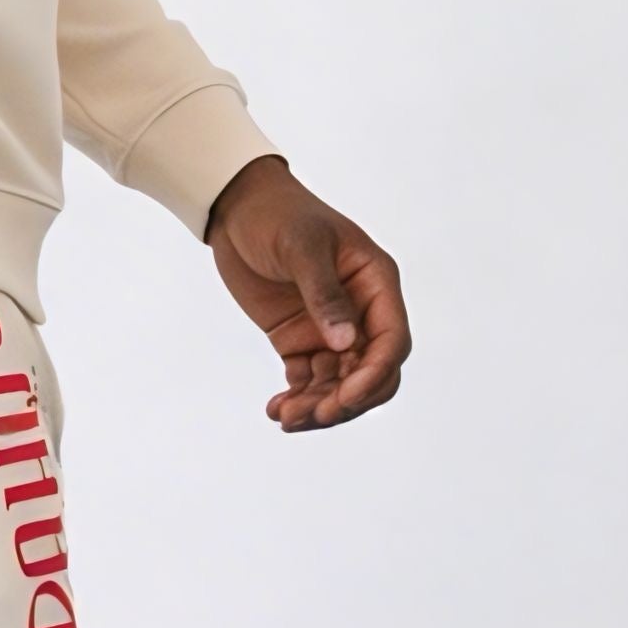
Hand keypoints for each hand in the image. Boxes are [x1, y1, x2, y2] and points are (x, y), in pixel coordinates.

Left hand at [205, 157, 410, 430]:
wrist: (236, 209)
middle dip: (348, 400)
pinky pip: (309, 380)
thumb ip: (324, 294)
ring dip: (318, 407)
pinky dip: (298, 399)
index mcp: (376, 284)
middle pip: (371, 373)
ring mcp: (330, 329)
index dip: (373, 375)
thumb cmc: (276, 215)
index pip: (391, 342)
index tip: (343, 399)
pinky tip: (276, 410)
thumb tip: (346, 344)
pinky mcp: (300, 340)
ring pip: (339, 383)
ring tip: (285, 418)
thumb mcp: (301, 247)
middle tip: (314, 415)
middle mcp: (361, 312)